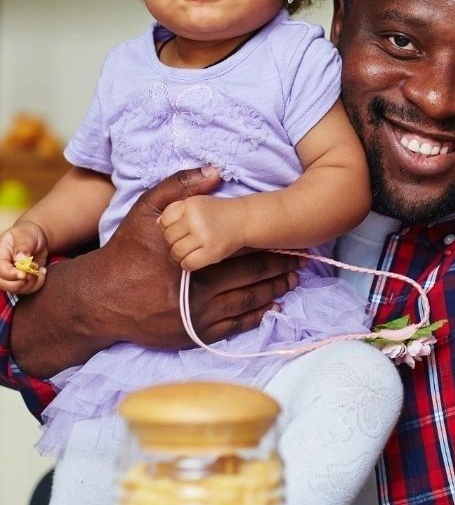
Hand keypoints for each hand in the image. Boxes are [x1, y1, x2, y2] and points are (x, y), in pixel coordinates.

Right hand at [0, 220, 47, 293]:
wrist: (35, 238)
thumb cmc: (28, 234)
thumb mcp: (25, 235)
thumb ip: (22, 246)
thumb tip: (20, 258)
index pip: (0, 270)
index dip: (11, 274)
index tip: (24, 274)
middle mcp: (1, 268)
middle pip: (4, 284)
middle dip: (21, 281)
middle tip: (34, 269)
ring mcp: (10, 276)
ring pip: (16, 289)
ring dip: (32, 283)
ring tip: (39, 268)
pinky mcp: (20, 281)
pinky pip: (27, 290)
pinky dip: (38, 284)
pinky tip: (42, 272)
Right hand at [9, 166, 298, 378]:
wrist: (99, 299)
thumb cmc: (126, 250)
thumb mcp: (146, 211)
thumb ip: (180, 186)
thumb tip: (216, 170)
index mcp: (192, 257)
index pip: (243, 248)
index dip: (271, 241)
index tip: (292, 234)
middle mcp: (197, 289)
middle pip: (252, 276)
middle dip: (281, 267)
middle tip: (304, 259)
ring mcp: (196, 316)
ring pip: (248, 302)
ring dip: (275, 290)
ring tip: (293, 279)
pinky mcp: (193, 335)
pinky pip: (234, 327)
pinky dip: (256, 316)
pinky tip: (272, 306)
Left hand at [159, 192, 245, 270]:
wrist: (244, 219)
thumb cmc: (217, 212)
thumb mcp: (196, 202)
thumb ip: (176, 210)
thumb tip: (157, 223)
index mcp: (190, 204)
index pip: (164, 221)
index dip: (168, 227)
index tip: (179, 229)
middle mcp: (196, 219)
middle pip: (168, 237)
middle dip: (174, 242)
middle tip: (186, 242)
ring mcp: (204, 236)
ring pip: (176, 252)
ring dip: (180, 255)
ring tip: (190, 251)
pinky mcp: (212, 251)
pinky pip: (188, 263)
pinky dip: (189, 263)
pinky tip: (195, 258)